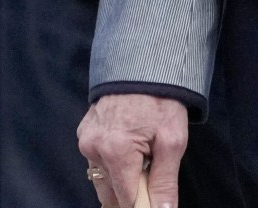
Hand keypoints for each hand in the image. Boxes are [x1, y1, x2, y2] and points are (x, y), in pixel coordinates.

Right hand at [77, 93, 188, 207]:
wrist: (144, 64)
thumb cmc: (162, 100)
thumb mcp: (172, 141)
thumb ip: (165, 181)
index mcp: (115, 152)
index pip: (126, 201)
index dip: (143, 206)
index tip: (154, 203)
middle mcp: (93, 149)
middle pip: (111, 194)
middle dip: (132, 195)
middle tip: (152, 180)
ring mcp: (86, 141)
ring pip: (103, 179)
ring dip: (122, 180)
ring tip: (144, 159)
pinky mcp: (84, 134)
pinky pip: (97, 162)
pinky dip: (114, 165)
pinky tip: (131, 150)